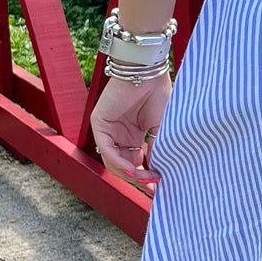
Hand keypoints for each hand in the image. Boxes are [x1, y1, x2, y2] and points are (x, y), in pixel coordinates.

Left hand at [91, 72, 171, 192]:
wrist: (148, 72)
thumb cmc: (159, 95)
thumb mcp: (162, 128)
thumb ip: (158, 149)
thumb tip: (160, 174)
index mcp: (133, 136)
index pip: (136, 164)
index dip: (146, 177)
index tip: (159, 188)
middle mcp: (119, 136)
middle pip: (124, 166)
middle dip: (138, 179)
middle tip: (153, 188)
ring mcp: (108, 131)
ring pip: (114, 162)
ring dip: (130, 174)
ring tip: (147, 179)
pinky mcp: (99, 125)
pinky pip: (106, 150)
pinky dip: (119, 162)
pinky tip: (133, 169)